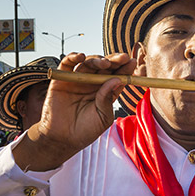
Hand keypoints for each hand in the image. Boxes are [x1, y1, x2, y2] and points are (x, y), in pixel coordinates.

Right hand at [16, 52, 133, 170]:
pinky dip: (73, 57)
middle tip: (122, 58)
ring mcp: (78, 80)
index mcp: (106, 92)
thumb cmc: (85, 131)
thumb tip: (116, 79)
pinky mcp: (62, 78)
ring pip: (89, 63)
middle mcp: (93, 84)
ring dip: (98, 60)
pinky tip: (81, 56)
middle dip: (115, 61)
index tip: (132, 61)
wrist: (62, 139)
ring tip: (105, 63)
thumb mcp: (103, 117)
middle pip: (105, 67)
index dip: (125, 69)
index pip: (117, 76)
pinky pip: (67, 63)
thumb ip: (108, 99)